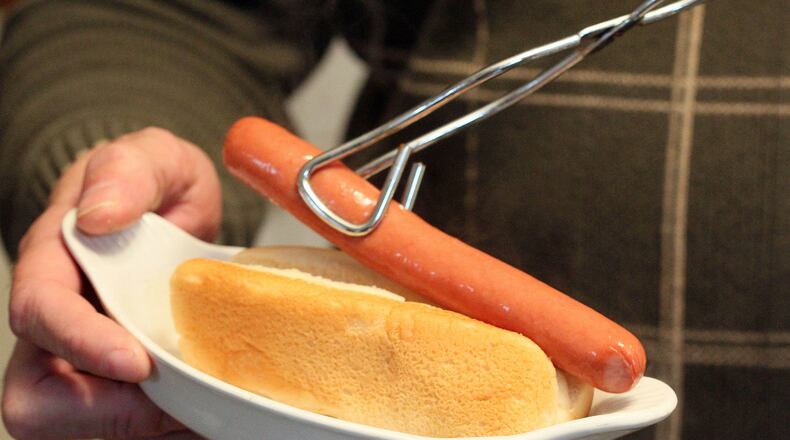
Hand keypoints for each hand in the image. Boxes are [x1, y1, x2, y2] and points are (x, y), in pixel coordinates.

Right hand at [2, 127, 220, 438]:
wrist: (180, 221)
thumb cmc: (160, 190)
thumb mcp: (158, 159)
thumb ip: (129, 170)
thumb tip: (99, 216)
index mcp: (56, 264)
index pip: (39, 314)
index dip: (81, 343)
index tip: (138, 362)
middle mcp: (58, 323)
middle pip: (39, 397)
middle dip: (108, 408)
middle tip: (178, 394)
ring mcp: (80, 362)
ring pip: (76, 427)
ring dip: (138, 425)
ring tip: (195, 401)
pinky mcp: (112, 390)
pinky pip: (124, 431)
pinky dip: (162, 428)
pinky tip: (201, 406)